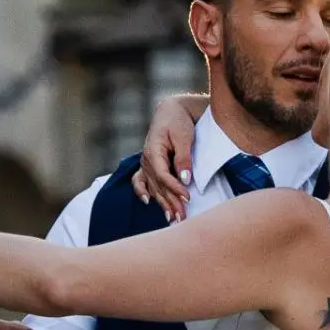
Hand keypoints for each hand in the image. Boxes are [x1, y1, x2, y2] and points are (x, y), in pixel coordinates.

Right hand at [131, 93, 203, 220]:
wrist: (171, 111)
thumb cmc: (178, 122)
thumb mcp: (184, 137)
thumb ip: (183, 158)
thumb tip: (186, 179)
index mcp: (153, 151)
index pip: (163, 175)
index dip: (175, 188)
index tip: (188, 198)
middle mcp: (146, 160)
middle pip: (158, 186)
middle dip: (171, 203)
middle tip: (183, 218)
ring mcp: (146, 164)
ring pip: (153, 188)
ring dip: (162, 204)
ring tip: (173, 218)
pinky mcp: (149, 166)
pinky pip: (141, 182)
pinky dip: (143, 192)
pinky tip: (148, 202)